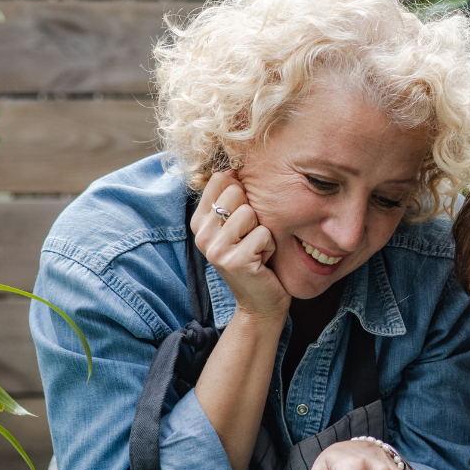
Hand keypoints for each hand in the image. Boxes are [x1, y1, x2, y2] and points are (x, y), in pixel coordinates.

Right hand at [192, 171, 288, 321]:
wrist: (259, 302)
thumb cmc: (254, 257)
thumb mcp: (238, 226)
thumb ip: (231, 198)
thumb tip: (233, 167)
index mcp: (199, 222)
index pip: (221, 179)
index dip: (241, 193)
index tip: (242, 218)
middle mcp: (201, 235)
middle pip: (236, 193)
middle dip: (254, 213)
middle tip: (250, 237)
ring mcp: (215, 249)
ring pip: (250, 212)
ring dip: (263, 231)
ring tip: (255, 249)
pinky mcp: (234, 261)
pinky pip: (263, 234)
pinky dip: (269, 246)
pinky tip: (261, 262)